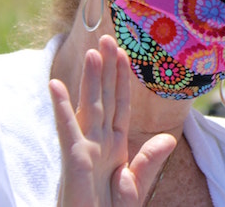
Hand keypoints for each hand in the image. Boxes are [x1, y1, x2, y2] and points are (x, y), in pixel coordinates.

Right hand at [49, 35, 175, 206]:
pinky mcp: (74, 161)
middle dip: (107, 69)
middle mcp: (98, 142)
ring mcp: (85, 150)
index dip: (123, 80)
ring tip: (92, 51)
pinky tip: (55, 84)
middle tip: (109, 38)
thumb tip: (168, 139)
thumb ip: (149, 161)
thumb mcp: (135, 186)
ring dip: (90, 78)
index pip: (120, 105)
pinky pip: (67, 130)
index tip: (127, 54)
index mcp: (114, 146)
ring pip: (89, 106)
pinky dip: (61, 107)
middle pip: (104, 98)